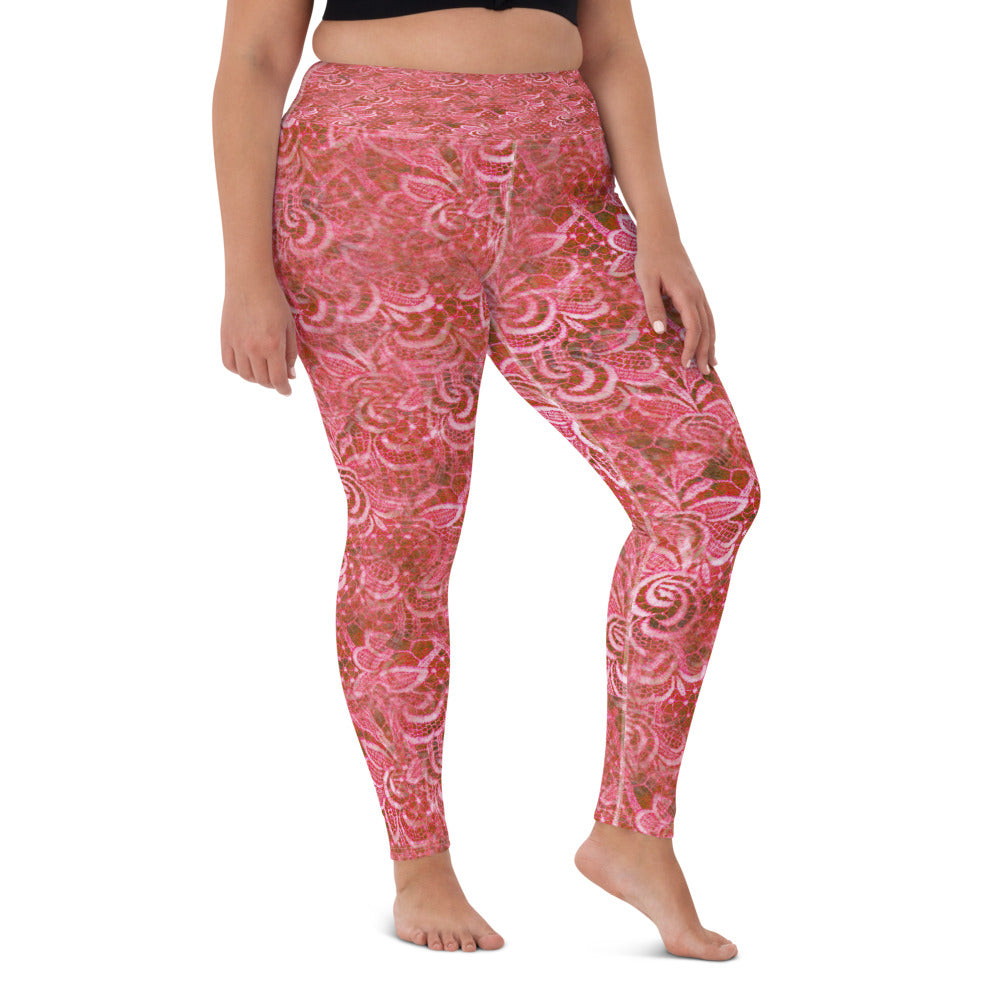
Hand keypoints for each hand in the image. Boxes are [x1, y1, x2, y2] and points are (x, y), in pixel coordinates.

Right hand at [221, 274, 297, 395]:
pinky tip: (247, 365)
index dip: (283, 389)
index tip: (287, 391)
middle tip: (278, 379)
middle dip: (272, 383)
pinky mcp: (225, 338)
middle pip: (262, 380)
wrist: (249, 281)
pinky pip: (229, 364)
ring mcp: (237, 344)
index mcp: (272, 345)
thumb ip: (290, 354)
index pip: (277, 379)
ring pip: (245, 375)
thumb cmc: (274, 302)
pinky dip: (238, 370)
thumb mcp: (289, 327)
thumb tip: (290, 376)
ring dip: (256, 378)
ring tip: (263, 371)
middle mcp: (253, 348)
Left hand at [634, 234, 716, 375]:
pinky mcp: (696, 290)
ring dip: (711, 344)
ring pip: (710, 323)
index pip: (694, 328)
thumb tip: (661, 332)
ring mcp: (699, 292)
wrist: (661, 235)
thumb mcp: (646, 281)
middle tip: (704, 374)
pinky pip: (707, 315)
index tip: (686, 365)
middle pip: (706, 329)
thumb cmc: (650, 257)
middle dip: (705, 352)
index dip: (691, 348)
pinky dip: (710, 331)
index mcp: (686, 294)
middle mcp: (697, 295)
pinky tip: (709, 340)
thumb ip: (654, 306)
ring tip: (713, 363)